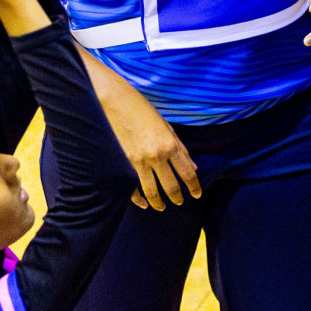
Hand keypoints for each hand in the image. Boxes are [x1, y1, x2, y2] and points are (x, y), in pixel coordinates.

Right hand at [81, 50, 201, 210]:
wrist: (114, 102)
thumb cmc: (143, 111)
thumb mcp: (167, 127)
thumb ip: (181, 148)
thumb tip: (193, 167)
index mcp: (170, 144)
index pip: (187, 173)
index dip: (194, 187)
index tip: (197, 195)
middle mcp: (156, 155)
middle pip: (171, 186)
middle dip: (177, 197)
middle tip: (179, 203)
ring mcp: (138, 161)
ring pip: (152, 191)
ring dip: (159, 202)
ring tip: (162, 207)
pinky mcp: (122, 163)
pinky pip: (131, 187)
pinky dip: (138, 198)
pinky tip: (143, 203)